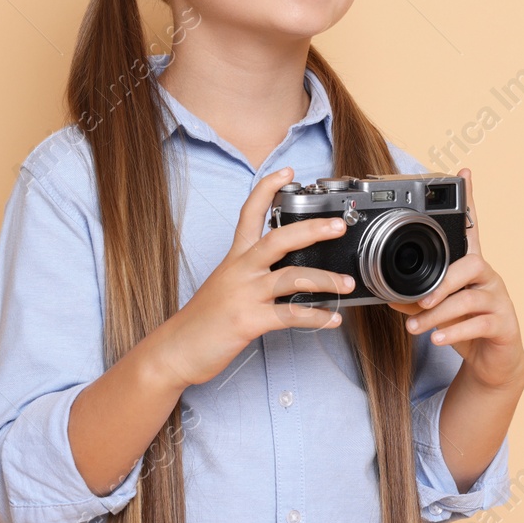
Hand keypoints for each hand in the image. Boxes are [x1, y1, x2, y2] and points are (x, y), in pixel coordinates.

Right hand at [150, 166, 354, 388]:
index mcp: (235, 258)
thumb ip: (253, 272)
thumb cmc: (203, 318)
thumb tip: (287, 267)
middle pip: (277, 239)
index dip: (267, 189)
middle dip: (311, 229)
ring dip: (325, 279)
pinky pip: (289, 315)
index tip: (287, 172)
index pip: (249, 213)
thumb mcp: (225, 284)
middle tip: (338, 226)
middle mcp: (240, 270)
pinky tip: (333, 319)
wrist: (176, 350)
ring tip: (348, 283)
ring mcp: (244, 295)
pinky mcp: (248, 321)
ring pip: (291, 277)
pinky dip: (316, 317)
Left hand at [387, 168, 523, 390]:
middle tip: (420, 301)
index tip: (465, 173)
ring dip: (440, 314)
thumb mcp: (437, 311)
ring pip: (470, 299)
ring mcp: (499, 301)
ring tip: (417, 328)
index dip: (469, 201)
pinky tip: (437, 338)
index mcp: (471, 267)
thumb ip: (417, 300)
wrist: (492, 362)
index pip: (472, 229)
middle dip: (444, 282)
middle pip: (472, 264)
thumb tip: (388, 295)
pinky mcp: (504, 325)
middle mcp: (488, 278)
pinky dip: (455, 331)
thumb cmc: (465, 327)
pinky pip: (479, 323)